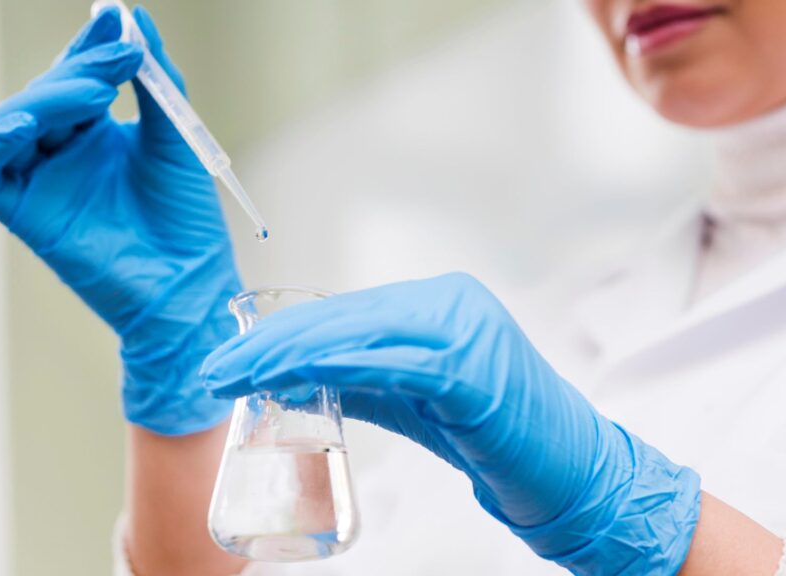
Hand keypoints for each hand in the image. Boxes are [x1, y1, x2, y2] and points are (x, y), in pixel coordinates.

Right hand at [0, 6, 239, 435]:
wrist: (190, 282)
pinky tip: (30, 124)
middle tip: (120, 59)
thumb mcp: (176, 139)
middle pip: (46, 94)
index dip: (91, 46)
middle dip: (80, 67)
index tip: (117, 19)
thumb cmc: (187, 220)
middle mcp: (64, 155)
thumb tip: (139, 22)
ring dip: (48, 98)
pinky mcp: (24, 214)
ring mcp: (42, 183)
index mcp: (97, 136)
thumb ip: (157, 82)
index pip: (79, 78)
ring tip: (96, 95)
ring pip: (14, 122)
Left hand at [201, 273, 700, 573]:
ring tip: (237, 375)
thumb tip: (296, 373)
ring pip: (358, 335)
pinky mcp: (473, 369)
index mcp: (440, 302)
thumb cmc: (493, 436)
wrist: (569, 470)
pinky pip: (390, 365)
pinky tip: (292, 378)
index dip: (284, 333)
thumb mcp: (416, 397)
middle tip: (217, 369)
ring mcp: (466, 330)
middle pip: (343, 318)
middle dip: (272, 344)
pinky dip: (336, 369)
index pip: (345, 312)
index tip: (234, 356)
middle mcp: (452, 302)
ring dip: (289, 355)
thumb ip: (364, 377)